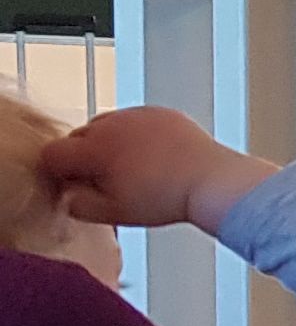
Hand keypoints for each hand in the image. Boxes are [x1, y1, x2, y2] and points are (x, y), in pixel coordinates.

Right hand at [37, 106, 280, 231]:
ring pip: (105, 126)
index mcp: (93, 148)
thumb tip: (67, 194)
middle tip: (104, 180)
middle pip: (78, 138)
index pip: (53, 154)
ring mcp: (136, 115)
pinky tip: (151, 155)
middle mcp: (110, 124)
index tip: (73, 184)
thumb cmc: (164, 200)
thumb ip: (78, 204)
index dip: (58, 172)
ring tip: (131, 168)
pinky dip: (135, 135)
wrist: (212, 182)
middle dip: (83, 157)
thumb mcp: (113, 212)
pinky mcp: (159, 112)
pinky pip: (135, 120)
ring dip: (108, 143)